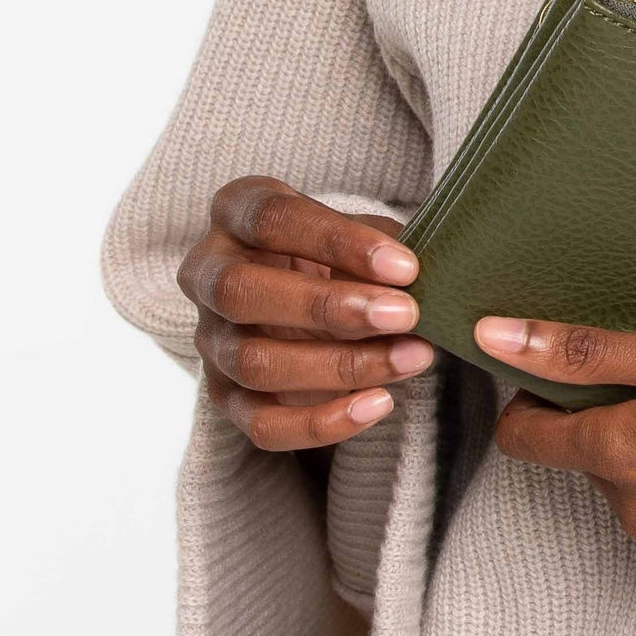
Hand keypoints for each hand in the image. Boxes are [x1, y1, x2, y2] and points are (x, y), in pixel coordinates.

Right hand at [177, 175, 431, 449]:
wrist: (309, 303)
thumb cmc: (338, 255)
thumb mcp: (358, 233)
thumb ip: (383, 246)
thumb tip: (427, 272)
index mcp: (236, 212)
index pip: (272, 219)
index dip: (337, 241)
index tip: (406, 266)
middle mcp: (208, 274)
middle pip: (242, 292)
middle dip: (328, 306)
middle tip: (406, 314)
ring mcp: (210, 340)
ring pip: (254, 362)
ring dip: (340, 366)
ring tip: (412, 357)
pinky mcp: (224, 397)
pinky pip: (261, 423)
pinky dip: (322, 421)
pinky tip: (379, 403)